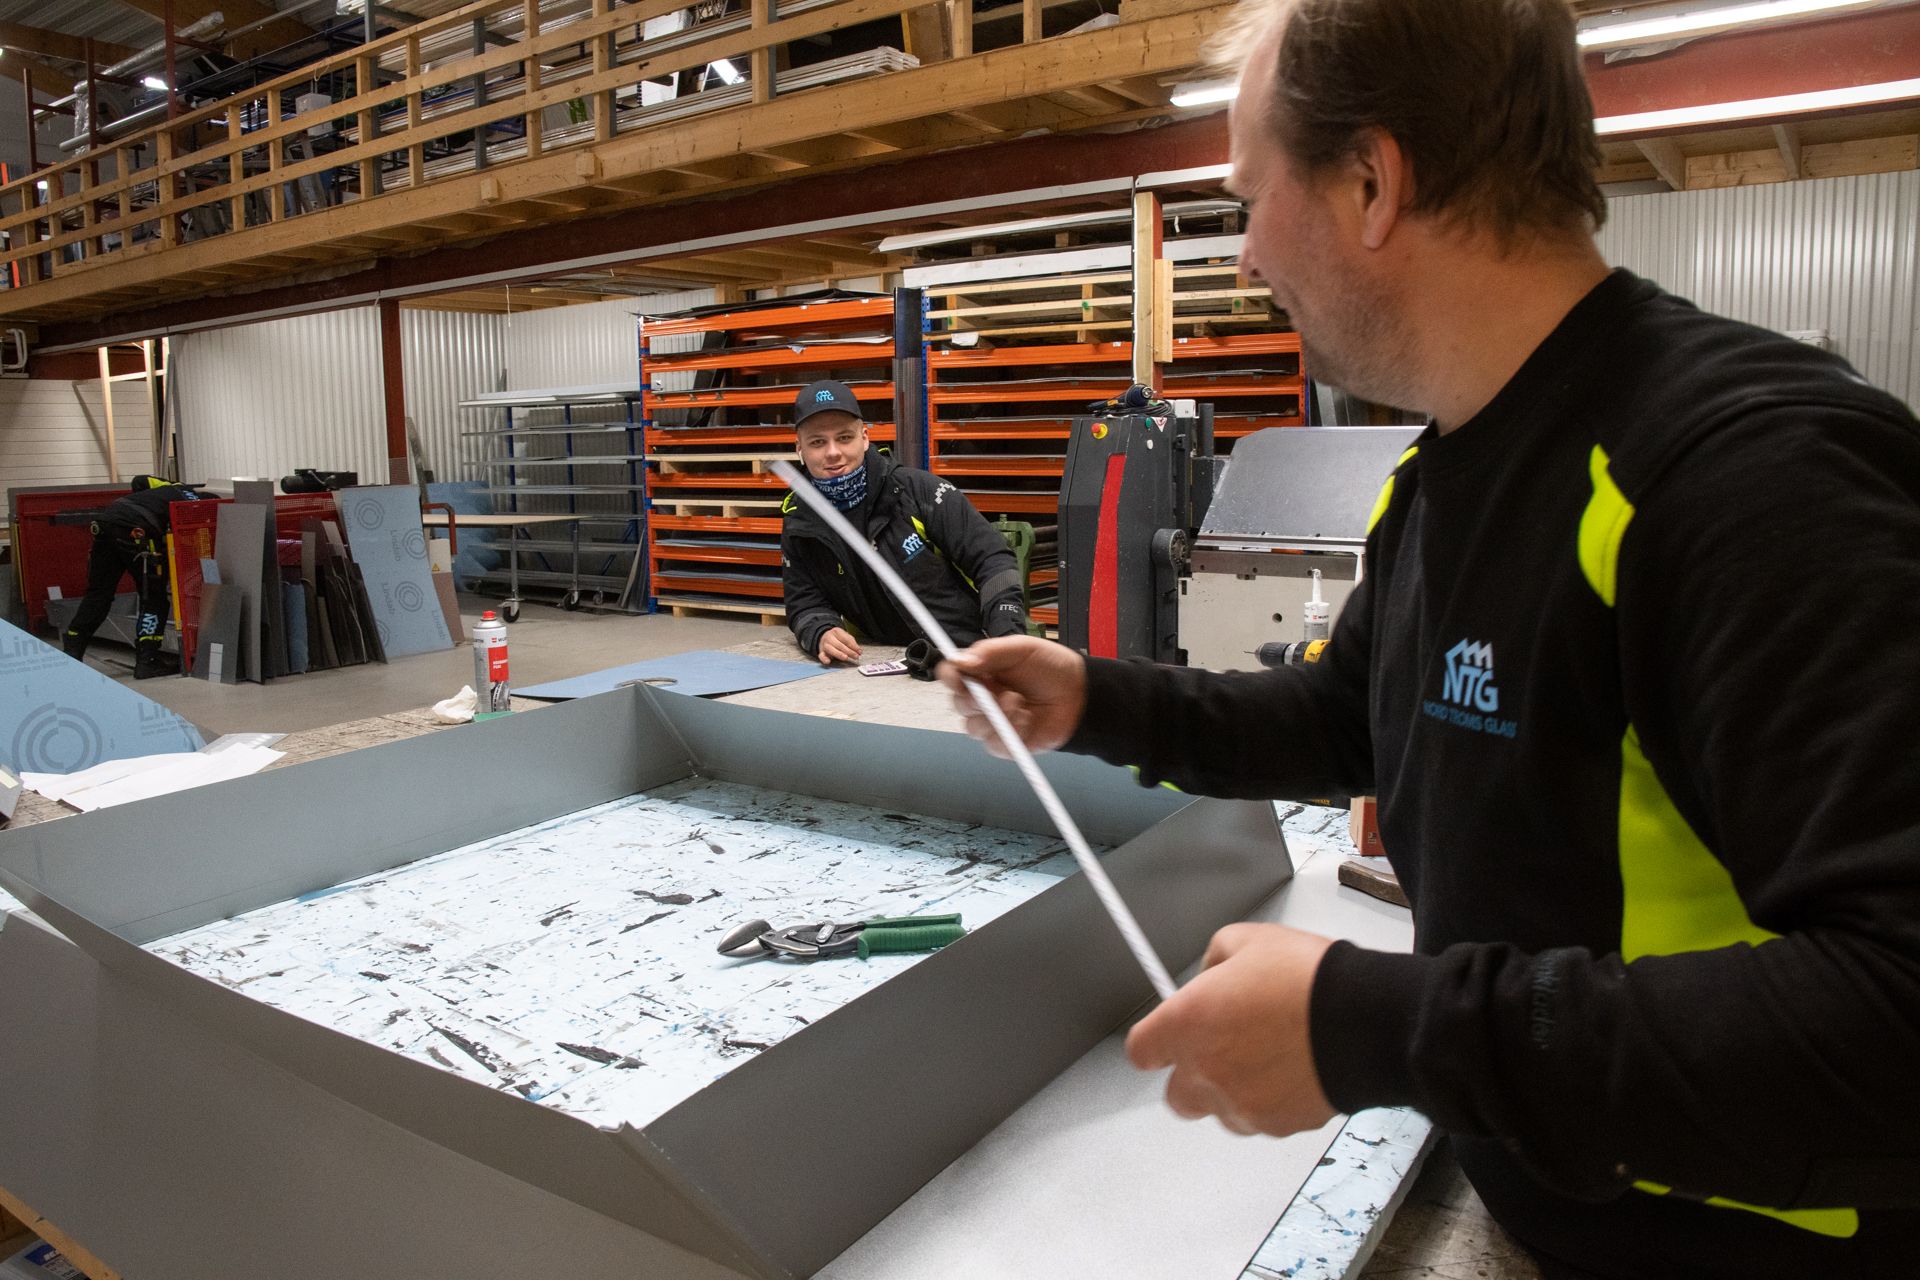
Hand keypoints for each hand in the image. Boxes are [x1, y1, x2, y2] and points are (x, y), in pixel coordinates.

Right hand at [817, 628, 861, 664]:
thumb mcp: (845, 636)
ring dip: (839, 654)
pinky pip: (821, 656)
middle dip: (849, 651)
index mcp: (836, 631)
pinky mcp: (821, 652)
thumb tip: (858, 651)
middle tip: (855, 656)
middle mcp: (829, 637)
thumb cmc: (837, 638)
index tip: (859, 651)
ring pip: (831, 649)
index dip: (853, 646)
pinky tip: (828, 661)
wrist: (824, 637)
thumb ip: (852, 643)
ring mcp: (824, 645)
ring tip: (846, 658)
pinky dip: (824, 659)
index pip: (846, 639)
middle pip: (839, 645)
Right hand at [938, 636, 1085, 756]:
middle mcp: (983, 697)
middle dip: (972, 700)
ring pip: (973, 728)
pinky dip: (1010, 734)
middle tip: (992, 692)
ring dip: (996, 716)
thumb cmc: (1052, 668)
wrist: (1080, 693)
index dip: (950, 677)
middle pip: (958, 704)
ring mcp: (994, 722)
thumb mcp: (1022, 649)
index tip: (958, 676)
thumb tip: (962, 661)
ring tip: (1020, 704)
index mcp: (981, 672)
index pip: (952, 675)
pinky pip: (994, 745)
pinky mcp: (1007, 743)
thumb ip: (990, 652)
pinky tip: (1026, 721)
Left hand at [1126, 923, 1337, 1136]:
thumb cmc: (1310, 980)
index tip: (1166, 1033)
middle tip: (1220, 1048)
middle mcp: (1206, 1070)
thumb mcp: (1249, 940)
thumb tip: (1210, 973)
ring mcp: (1240, 1103)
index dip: (1154, 1040)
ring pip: (1220, 1110)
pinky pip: (1259, 1119)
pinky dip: (1268, 1101)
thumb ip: (1215, 960)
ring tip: (1266, 1055)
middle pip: (1176, 1094)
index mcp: (1188, 1022)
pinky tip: (1290, 1069)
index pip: (1141, 1050)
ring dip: (1232, 1089)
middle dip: (1192, 1074)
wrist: (1364, 1021)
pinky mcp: (1275, 1124)